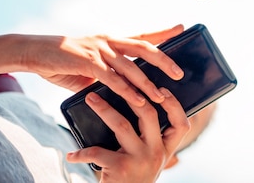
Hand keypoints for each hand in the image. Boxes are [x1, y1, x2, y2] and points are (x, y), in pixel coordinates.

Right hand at [25, 25, 184, 106]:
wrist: (36, 52)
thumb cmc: (64, 60)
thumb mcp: (91, 65)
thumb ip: (109, 74)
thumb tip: (125, 90)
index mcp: (112, 40)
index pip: (143, 35)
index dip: (163, 32)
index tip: (181, 28)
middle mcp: (109, 42)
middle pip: (144, 48)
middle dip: (163, 60)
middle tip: (179, 72)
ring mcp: (99, 50)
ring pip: (130, 66)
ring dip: (146, 83)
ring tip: (160, 96)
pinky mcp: (87, 62)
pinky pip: (111, 78)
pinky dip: (126, 90)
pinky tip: (137, 100)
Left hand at [66, 87, 190, 182]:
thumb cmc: (134, 179)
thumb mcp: (150, 160)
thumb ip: (151, 138)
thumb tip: (140, 103)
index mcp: (167, 150)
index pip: (181, 124)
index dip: (174, 105)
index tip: (162, 89)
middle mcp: (157, 153)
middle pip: (148, 114)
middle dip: (131, 94)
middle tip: (116, 79)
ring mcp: (139, 160)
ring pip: (122, 125)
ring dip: (104, 109)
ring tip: (90, 99)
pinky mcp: (120, 169)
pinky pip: (98, 152)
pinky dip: (82, 153)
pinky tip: (72, 155)